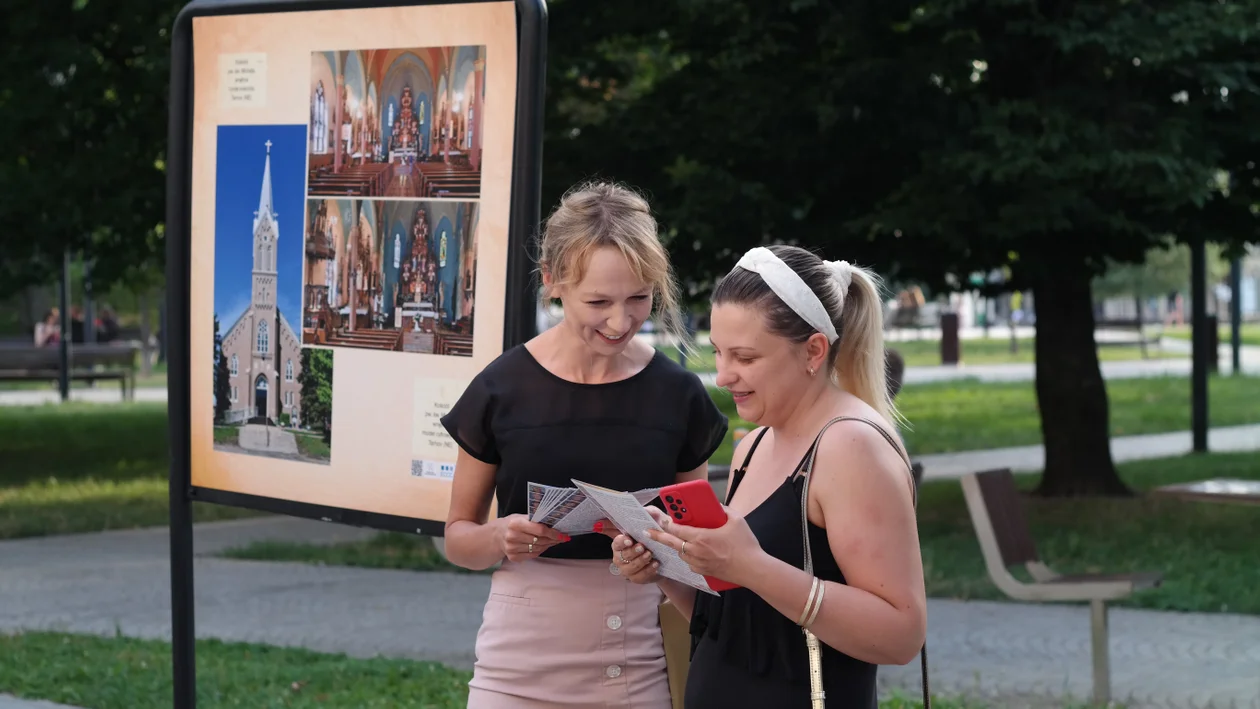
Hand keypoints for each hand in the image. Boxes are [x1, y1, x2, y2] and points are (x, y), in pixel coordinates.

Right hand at [497, 514, 568, 561]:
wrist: (496, 535)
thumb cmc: (512, 524)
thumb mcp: (521, 517)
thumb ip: (535, 519)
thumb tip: (555, 523)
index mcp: (515, 524)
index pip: (539, 530)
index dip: (553, 533)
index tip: (563, 534)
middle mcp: (512, 536)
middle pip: (540, 540)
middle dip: (553, 539)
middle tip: (562, 538)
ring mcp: (512, 548)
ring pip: (538, 548)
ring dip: (549, 545)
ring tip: (555, 541)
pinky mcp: (513, 557)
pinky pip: (533, 555)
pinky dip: (541, 550)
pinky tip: (545, 546)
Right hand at [591, 518, 660, 583]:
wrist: (667, 554)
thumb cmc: (658, 534)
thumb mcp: (655, 520)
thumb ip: (650, 512)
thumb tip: (643, 510)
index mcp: (621, 542)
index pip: (615, 542)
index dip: (620, 541)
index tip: (628, 539)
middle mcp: (621, 556)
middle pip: (622, 555)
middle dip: (632, 552)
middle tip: (642, 547)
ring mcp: (627, 568)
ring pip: (630, 567)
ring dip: (640, 561)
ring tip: (650, 554)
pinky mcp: (636, 578)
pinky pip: (640, 576)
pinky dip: (648, 570)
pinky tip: (655, 564)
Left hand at [646, 505, 762, 586]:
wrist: (752, 569)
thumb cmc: (745, 545)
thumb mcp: (736, 520)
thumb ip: (723, 510)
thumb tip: (715, 505)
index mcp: (701, 537)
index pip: (676, 529)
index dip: (667, 523)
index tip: (662, 518)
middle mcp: (695, 551)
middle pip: (670, 543)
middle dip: (657, 536)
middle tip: (647, 531)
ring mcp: (698, 563)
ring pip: (680, 552)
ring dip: (676, 545)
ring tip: (673, 538)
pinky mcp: (702, 572)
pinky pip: (689, 562)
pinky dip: (687, 555)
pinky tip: (692, 550)